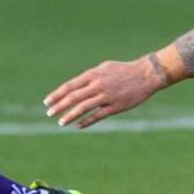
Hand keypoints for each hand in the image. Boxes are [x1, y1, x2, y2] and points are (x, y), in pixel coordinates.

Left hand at [44, 55, 169, 127]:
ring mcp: (107, 96)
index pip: (70, 86)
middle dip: (60, 106)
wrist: (146, 75)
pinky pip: (98, 116)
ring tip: (61, 122)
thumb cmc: (123, 70)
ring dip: (70, 116)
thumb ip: (90, 77)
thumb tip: (76, 86)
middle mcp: (98, 85)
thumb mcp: (104, 68)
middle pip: (74, 97)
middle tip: (49, 113)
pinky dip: (87, 121)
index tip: (47, 102)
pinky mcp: (116, 106)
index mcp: (93, 75)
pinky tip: (78, 126)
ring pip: (84, 108)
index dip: (57, 94)